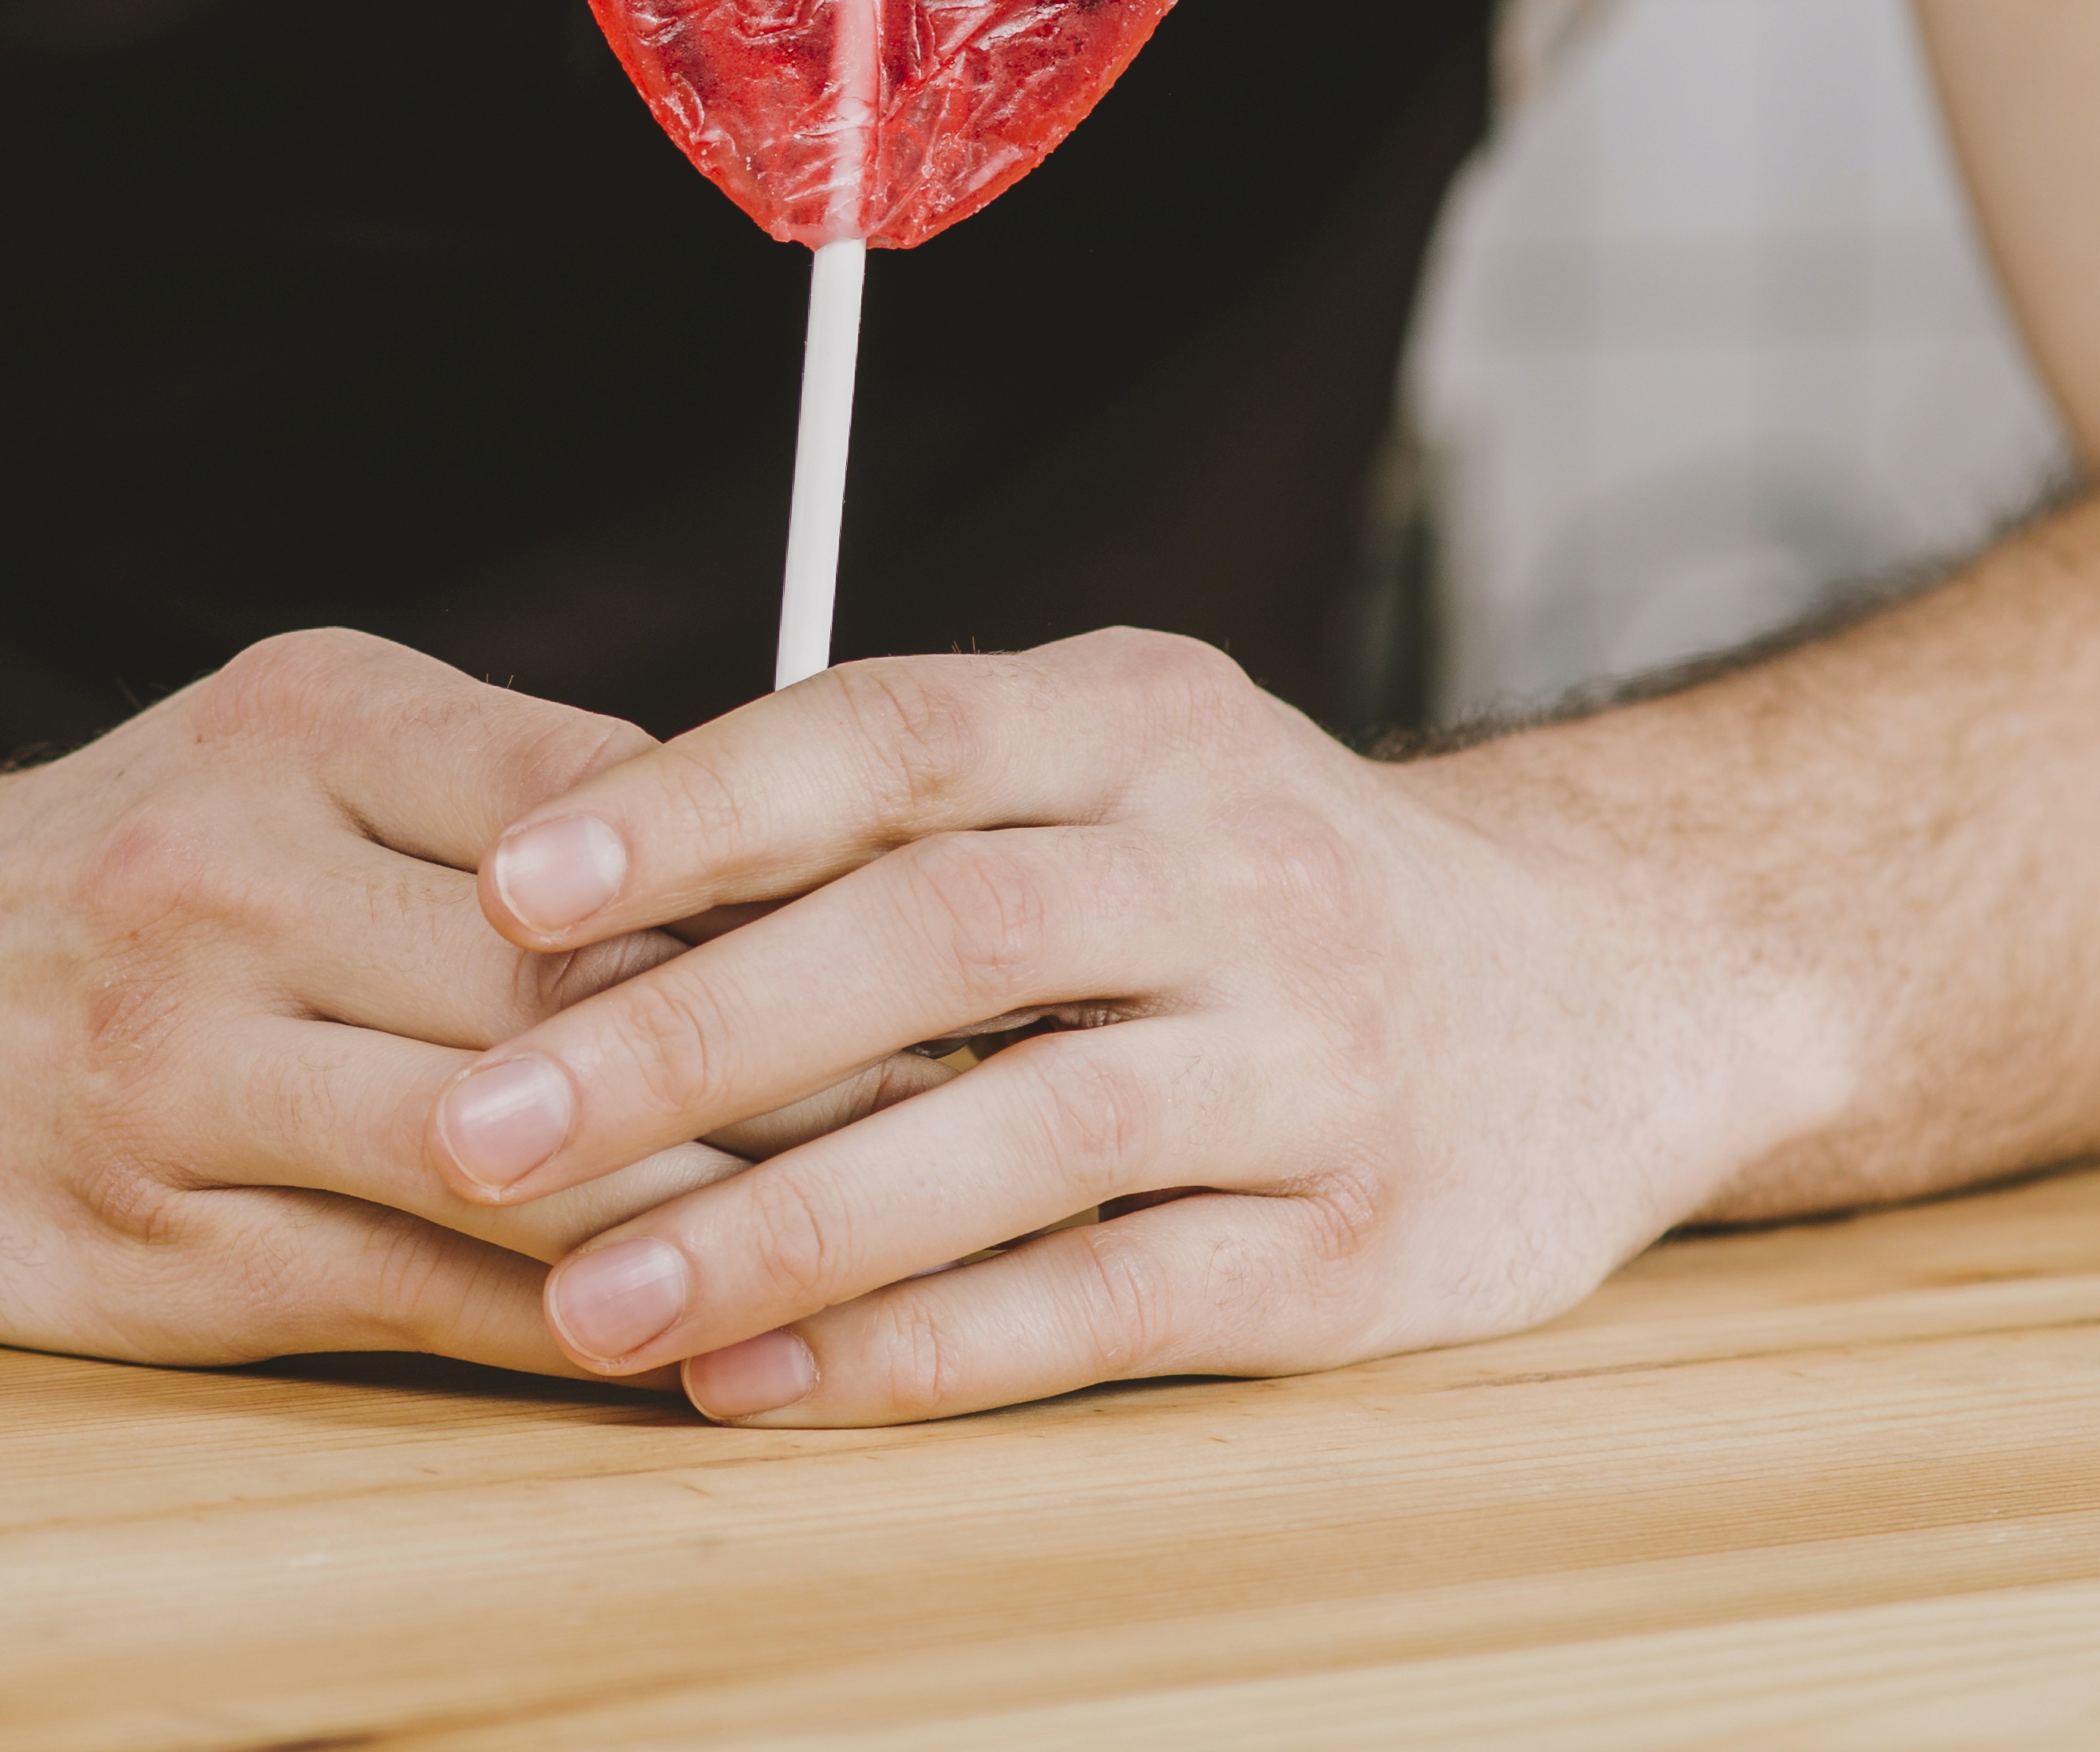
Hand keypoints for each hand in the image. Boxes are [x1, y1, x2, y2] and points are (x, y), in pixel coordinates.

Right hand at [0, 629, 935, 1375]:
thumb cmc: (105, 866)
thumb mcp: (288, 744)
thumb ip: (512, 789)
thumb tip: (799, 851)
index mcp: (307, 723)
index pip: (626, 805)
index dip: (816, 888)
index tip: (982, 947)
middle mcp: (237, 877)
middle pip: (598, 993)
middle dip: (820, 1068)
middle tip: (1011, 1116)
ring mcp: (186, 1069)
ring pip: (531, 1163)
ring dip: (734, 1223)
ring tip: (907, 1251)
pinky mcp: (160, 1244)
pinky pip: (432, 1298)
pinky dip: (597, 1335)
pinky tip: (718, 1350)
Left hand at [420, 631, 1826, 1423]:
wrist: (1617, 985)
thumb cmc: (1265, 873)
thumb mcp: (1116, 757)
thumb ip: (901, 800)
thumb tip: (584, 880)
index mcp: (1139, 717)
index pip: (890, 734)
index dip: (693, 807)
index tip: (508, 891)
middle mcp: (1234, 869)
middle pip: (931, 938)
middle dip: (684, 1040)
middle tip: (482, 1124)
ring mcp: (1310, 1062)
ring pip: (1018, 1139)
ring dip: (783, 1229)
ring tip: (590, 1303)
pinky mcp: (1354, 1247)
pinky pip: (1111, 1301)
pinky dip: (928, 1350)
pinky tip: (770, 1382)